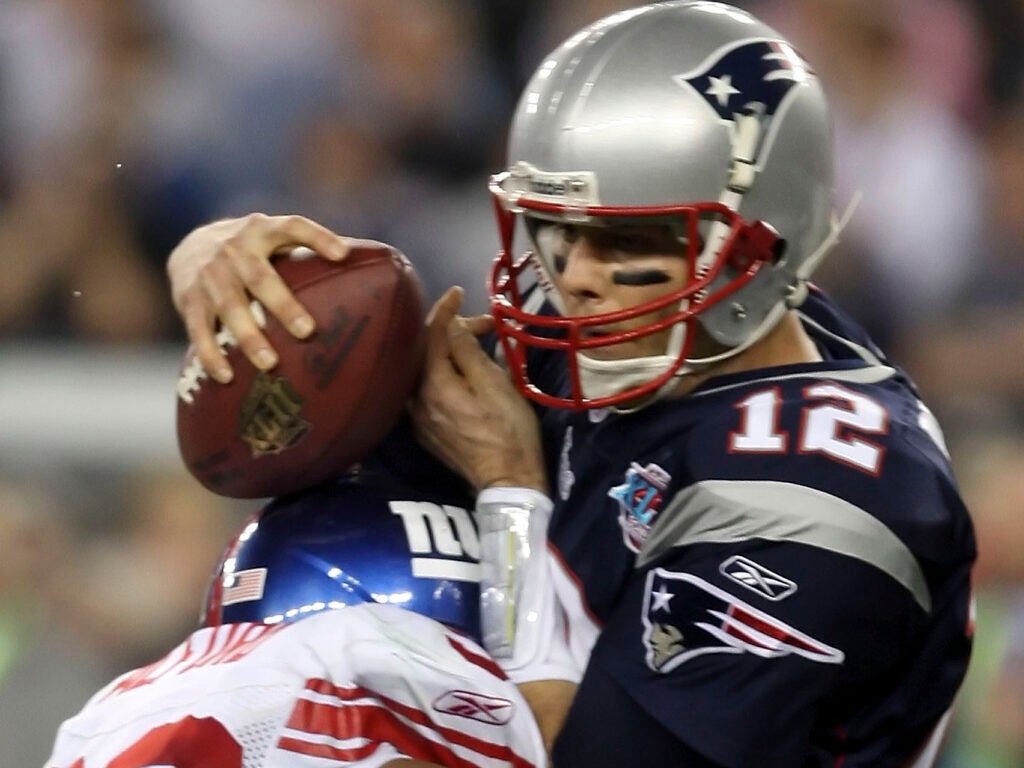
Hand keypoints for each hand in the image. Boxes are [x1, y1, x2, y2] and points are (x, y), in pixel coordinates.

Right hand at [167, 213, 348, 381]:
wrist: (189, 247)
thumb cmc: (253, 252)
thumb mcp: (274, 241)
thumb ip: (308, 253)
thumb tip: (369, 267)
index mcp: (263, 230)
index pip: (293, 228)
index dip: (318, 237)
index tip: (343, 254)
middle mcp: (235, 249)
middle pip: (260, 277)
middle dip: (283, 305)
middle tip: (308, 331)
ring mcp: (210, 273)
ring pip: (230, 306)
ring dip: (248, 336)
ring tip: (269, 363)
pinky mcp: (189, 297)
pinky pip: (199, 328)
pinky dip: (211, 353)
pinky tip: (226, 377)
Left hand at [411, 287, 547, 492]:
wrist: (508, 481)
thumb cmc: (509, 430)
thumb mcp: (495, 384)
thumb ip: (468, 351)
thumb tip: (451, 323)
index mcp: (433, 386)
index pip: (432, 335)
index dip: (445, 310)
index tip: (458, 292)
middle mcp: (415, 400)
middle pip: (424, 352)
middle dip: (452, 331)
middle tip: (486, 325)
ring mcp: (417, 417)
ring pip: (424, 370)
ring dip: (448, 351)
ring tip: (476, 343)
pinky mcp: (425, 428)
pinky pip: (426, 388)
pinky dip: (442, 371)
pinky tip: (461, 368)